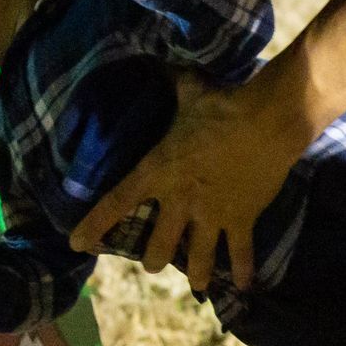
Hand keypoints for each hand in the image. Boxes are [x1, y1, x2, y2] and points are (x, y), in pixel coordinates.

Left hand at [69, 64, 308, 292]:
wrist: (267, 119)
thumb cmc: (223, 103)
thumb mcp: (188, 90)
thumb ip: (170, 82)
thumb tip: (158, 58)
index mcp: (158, 170)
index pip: (116, 202)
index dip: (94, 225)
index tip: (77, 244)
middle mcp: (180, 201)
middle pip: (158, 247)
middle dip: (154, 259)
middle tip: (154, 263)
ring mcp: (211, 215)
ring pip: (198, 259)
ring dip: (197, 273)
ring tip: (196, 283)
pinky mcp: (242, 219)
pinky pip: (241, 252)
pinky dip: (243, 270)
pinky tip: (244, 287)